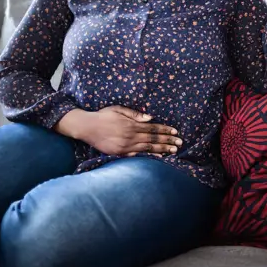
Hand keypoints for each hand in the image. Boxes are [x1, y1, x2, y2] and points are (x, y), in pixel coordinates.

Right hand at [55, 107, 180, 156]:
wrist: (86, 127)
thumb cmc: (103, 116)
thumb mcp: (118, 109)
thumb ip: (135, 114)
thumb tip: (150, 118)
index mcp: (131, 124)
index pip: (153, 128)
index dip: (165, 130)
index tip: (175, 132)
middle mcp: (130, 136)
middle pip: (153, 139)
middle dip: (167, 141)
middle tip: (180, 144)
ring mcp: (125, 146)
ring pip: (147, 148)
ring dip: (161, 150)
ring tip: (173, 151)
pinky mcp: (119, 153)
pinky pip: (137, 155)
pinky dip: (148, 156)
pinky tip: (157, 157)